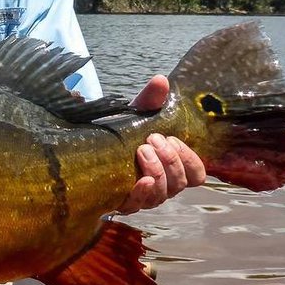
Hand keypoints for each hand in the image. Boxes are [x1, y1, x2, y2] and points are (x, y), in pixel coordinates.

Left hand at [119, 75, 206, 212]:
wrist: (88, 151)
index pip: (197, 175)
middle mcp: (162, 186)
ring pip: (163, 195)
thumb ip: (150, 101)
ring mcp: (144, 197)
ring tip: (141, 150)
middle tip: (152, 139)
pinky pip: (139, 204)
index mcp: (171, 168)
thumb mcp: (136, 116)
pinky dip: (142, 193)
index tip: (171, 138)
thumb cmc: (121, 135)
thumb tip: (161, 80)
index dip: (189, 159)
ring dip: (157, 171)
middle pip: (180, 183)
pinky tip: (140, 180)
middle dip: (170, 160)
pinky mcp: (124, 203)